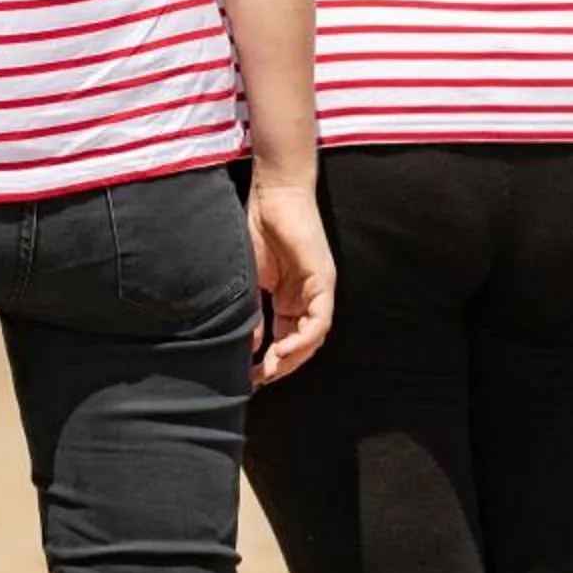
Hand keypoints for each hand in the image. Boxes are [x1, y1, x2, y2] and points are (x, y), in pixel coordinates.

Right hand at [246, 179, 335, 384]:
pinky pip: (320, 319)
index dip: (270, 360)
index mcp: (289, 298)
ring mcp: (318, 290)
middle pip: (301, 344)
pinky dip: (304, 338)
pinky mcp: (323, 281)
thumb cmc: (258, 226)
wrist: (273, 193)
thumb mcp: (250, 279)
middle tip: (259, 380)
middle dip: (281, 366)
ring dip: (293, 358)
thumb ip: (252, 311)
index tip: (249, 375)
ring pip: (313, 337)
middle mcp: (307, 298)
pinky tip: (284, 350)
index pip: (285, 339)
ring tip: (270, 370)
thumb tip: (248, 346)